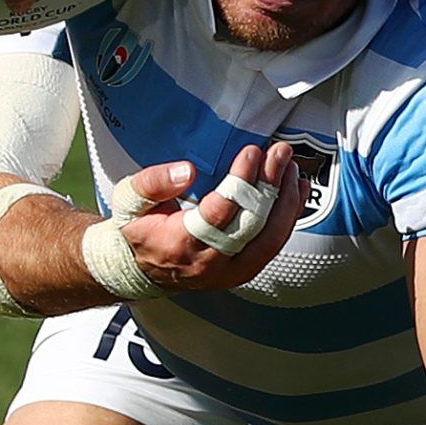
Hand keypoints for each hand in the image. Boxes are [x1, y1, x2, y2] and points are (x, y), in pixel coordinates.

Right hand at [116, 144, 303, 291]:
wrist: (141, 268)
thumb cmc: (138, 229)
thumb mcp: (129, 199)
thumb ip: (153, 182)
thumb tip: (187, 170)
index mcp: (179, 243)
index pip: (219, 213)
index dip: (240, 182)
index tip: (251, 153)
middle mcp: (208, 263)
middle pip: (251, 225)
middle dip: (270, 185)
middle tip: (280, 154)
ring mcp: (229, 271)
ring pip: (269, 239)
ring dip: (285, 202)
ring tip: (291, 168)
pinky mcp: (243, 270)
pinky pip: (273, 245)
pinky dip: (288, 217)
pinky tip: (296, 191)